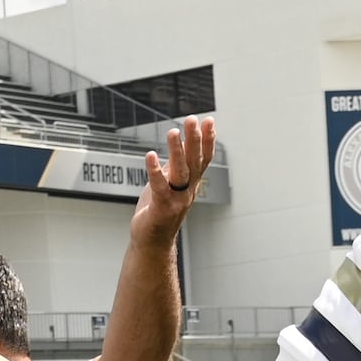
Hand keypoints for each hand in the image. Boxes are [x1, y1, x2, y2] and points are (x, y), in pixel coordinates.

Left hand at [132, 117, 214, 245]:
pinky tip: (150, 155)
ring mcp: (176, 200)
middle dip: (195, 139)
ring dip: (178, 151)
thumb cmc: (159, 212)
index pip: (203, 159)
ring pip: (180, 172)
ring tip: (173, 131)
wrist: (152, 242)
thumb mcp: (169, 184)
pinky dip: (155, 171)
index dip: (207, 140)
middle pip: (194, 161)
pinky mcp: (161, 208)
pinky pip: (159, 186)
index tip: (209, 120)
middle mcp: (187, 190)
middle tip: (193, 119)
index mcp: (191, 183)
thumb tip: (178, 145)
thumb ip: (174, 167)